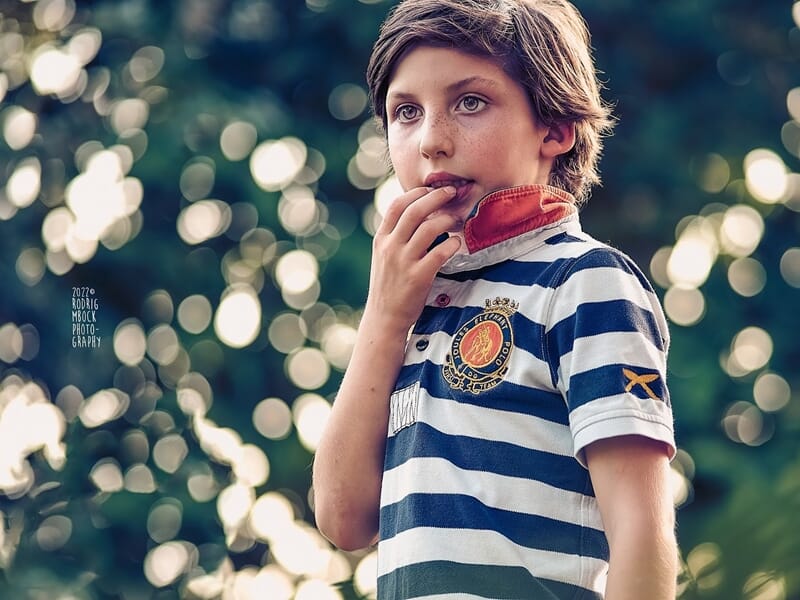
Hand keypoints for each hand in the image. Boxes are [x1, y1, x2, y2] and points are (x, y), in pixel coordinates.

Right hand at [366, 185, 461, 331]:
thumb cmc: (389, 287)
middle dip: (436, 197)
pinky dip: (452, 243)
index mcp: (381, 239)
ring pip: (428, 227)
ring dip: (447, 219)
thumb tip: (418, 215)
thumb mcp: (384, 257)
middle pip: (414, 210)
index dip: (416, 193)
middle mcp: (390, 247)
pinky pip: (440, 252)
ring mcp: (403, 261)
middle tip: (452, 193)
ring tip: (457, 220)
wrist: (384, 318)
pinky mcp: (418, 277)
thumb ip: (396, 237)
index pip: (396, 205)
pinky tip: (456, 243)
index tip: (432, 189)